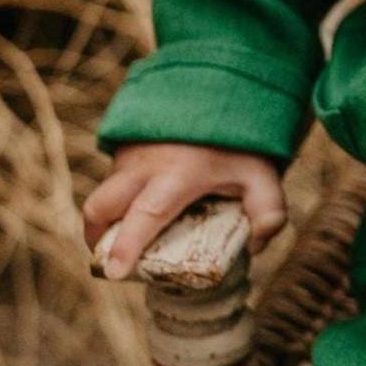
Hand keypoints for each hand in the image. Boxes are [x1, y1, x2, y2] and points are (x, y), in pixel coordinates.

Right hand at [82, 142, 287, 281]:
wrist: (219, 92)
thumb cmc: (239, 142)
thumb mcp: (262, 175)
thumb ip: (268, 210)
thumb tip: (257, 245)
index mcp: (178, 174)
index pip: (146, 214)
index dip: (127, 245)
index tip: (114, 272)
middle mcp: (144, 165)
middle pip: (101, 207)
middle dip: (97, 239)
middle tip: (109, 262)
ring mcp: (129, 155)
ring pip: (103, 195)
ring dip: (106, 221)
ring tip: (126, 241)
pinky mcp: (123, 148)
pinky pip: (112, 181)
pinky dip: (116, 202)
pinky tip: (138, 212)